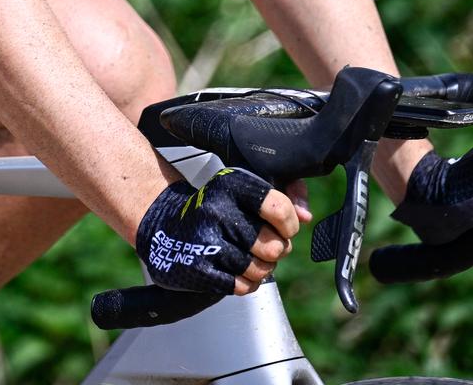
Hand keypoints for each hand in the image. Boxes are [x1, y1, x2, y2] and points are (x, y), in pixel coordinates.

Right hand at [137, 168, 303, 294]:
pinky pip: (243, 286)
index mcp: (231, 185)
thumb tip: (307, 216)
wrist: (164, 226)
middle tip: (262, 244)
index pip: (279, 208)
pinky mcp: (198, 269)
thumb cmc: (214, 207)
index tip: (282, 226)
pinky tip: (234, 269)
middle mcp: (218, 210)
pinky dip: (245, 282)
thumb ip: (285, 193)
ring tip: (246, 256)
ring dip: (260, 269)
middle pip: (274, 246)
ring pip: (260, 270)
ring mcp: (206, 241)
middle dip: (274, 250)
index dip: (289, 224)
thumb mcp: (243, 187)